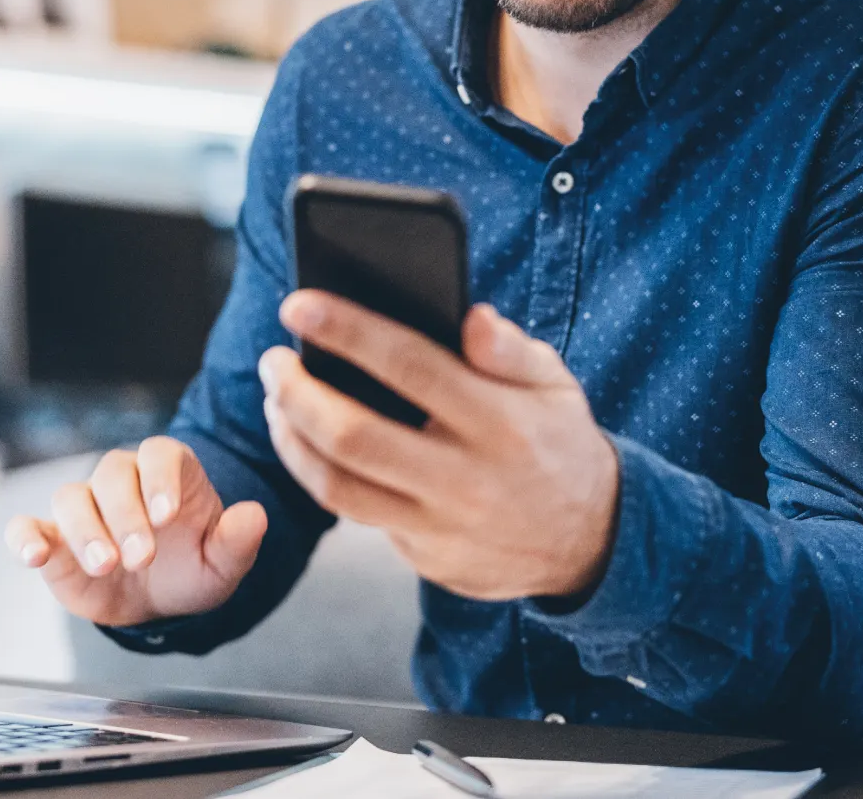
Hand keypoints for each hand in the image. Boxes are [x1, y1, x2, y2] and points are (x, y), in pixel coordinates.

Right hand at [5, 437, 267, 626]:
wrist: (159, 601)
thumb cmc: (192, 568)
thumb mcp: (223, 563)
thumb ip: (237, 540)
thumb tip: (255, 515)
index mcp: (167, 472)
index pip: (159, 454)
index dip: (160, 479)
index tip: (168, 515)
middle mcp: (122, 480)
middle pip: (112, 475)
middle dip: (126, 516)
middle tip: (141, 557)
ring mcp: (84, 507)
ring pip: (70, 497)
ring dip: (84, 530)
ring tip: (105, 564)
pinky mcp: (52, 538)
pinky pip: (27, 526)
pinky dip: (24, 536)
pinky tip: (34, 554)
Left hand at [262, 293, 618, 602]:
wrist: (590, 542)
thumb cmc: (558, 442)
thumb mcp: (555, 385)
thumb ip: (511, 350)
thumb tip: (472, 317)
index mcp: (501, 422)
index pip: (411, 366)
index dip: (348, 332)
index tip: (299, 304)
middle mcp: (467, 479)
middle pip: (355, 436)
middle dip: (298, 393)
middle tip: (273, 361)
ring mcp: (443, 527)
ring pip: (338, 488)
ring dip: (291, 441)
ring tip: (276, 402)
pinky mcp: (426, 559)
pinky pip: (360, 516)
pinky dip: (323, 476)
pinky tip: (308, 443)